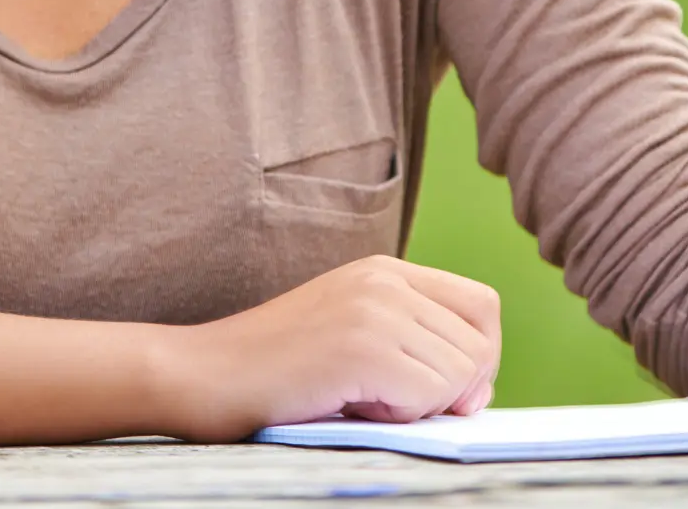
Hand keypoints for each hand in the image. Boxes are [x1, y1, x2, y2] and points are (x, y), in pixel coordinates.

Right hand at [162, 256, 500, 440]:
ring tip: (365, 400)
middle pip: (480, 343)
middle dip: (455, 390)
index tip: (447, 393)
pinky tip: (356, 408)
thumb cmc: (278, 372)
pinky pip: (433, 396)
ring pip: (462, 373)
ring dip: (424, 405)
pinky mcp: (365, 347)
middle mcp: (385, 278)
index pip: (482, 305)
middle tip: (396, 403)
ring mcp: (375, 309)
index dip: (480, 356)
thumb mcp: (352, 332)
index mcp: (384, 270)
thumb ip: (409, 340)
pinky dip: (404, 417)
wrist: (205, 374)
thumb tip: (476, 389)